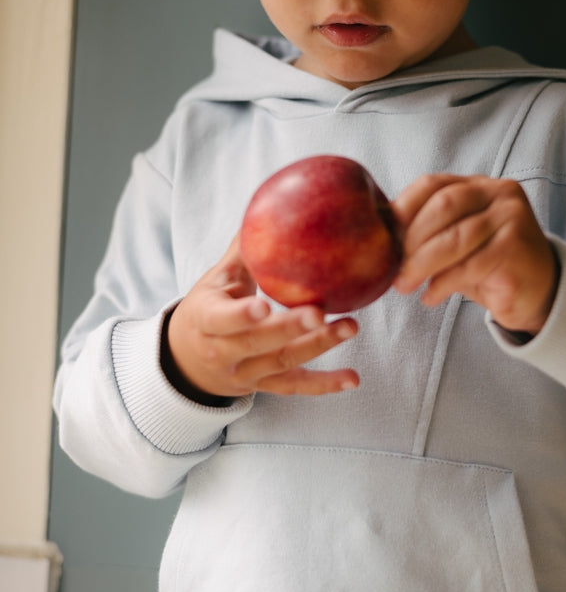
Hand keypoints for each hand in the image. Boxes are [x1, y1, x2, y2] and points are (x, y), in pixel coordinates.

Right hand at [166, 236, 358, 398]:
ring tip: (350, 327)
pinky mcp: (265, 386)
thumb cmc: (208, 307)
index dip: (241, 316)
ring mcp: (246, 373)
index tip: (263, 306)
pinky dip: (325, 384)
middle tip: (320, 312)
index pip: (221, 320)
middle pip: (258, 343)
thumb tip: (267, 204)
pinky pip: (296, 387)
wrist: (188, 361)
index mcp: (207, 320)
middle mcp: (224, 352)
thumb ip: (243, 250)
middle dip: (290, 329)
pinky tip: (353, 379)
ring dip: (318, 346)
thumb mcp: (216, 279)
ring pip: (282, 363)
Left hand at [392, 174, 558, 333]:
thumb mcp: (458, 239)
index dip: (404, 206)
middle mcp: (500, 195)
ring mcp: (512, 220)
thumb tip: (381, 235)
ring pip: (456, 238)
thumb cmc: (489, 264)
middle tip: (392, 267)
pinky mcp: (516, 251)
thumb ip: (431, 230)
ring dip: (422, 264)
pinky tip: (431, 296)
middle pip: (444, 207)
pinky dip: (443, 283)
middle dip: (411, 238)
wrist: (539, 291)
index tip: (382, 232)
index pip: (433, 184)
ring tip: (405, 285)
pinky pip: (470, 266)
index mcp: (480, 185)